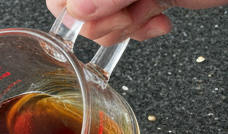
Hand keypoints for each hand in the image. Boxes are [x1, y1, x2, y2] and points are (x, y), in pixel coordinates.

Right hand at [47, 0, 227, 43]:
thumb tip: (78, 10)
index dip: (72, 8)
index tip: (100, 14)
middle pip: (75, 6)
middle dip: (103, 20)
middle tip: (132, 14)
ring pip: (97, 19)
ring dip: (124, 26)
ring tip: (152, 12)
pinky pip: (121, 22)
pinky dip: (139, 29)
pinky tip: (159, 20)